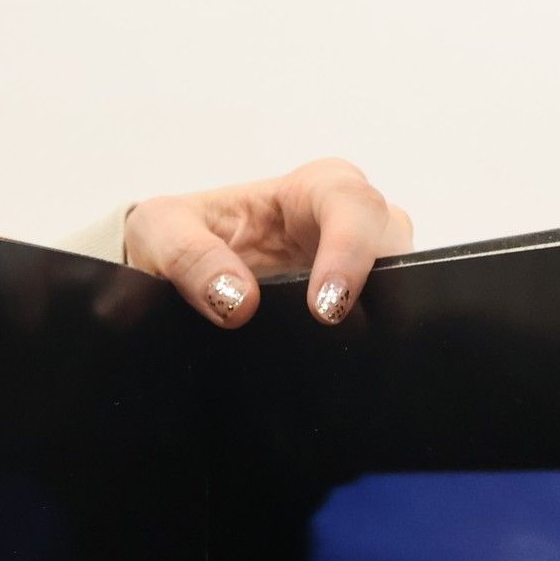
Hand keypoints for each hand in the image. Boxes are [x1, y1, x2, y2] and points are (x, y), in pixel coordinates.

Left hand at [124, 159, 413, 328]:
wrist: (168, 280)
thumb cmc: (176, 237)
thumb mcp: (160, 231)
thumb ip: (188, 254)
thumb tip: (237, 301)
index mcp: (310, 192)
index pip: (351, 203)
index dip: (351, 248)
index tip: (325, 305)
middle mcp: (345, 229)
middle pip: (393, 245)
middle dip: (379, 286)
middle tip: (337, 331)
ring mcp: (356, 275)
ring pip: (399, 289)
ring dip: (378, 319)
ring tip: (344, 356)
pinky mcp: (353, 316)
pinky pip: (380, 327)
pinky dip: (367, 345)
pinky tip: (338, 368)